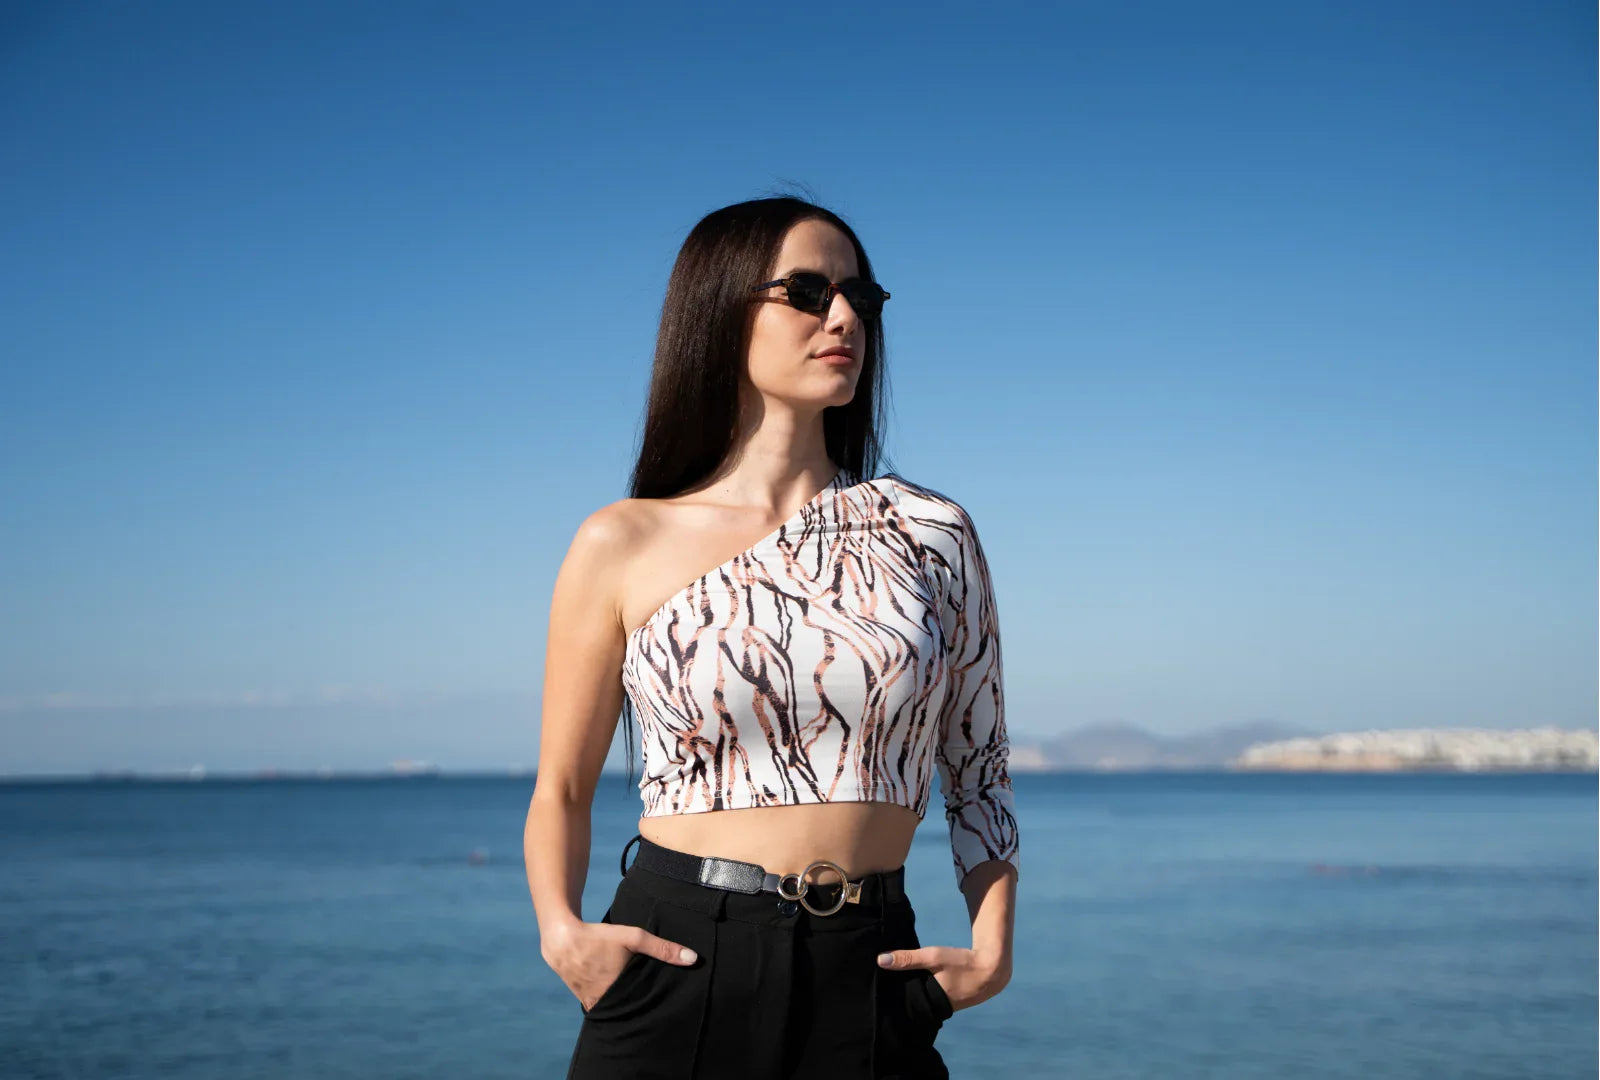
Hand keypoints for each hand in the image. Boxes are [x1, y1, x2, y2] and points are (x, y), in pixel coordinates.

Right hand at [542, 918, 698, 1010]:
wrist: (561, 939)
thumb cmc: (599, 937)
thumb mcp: (633, 938)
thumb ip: (662, 948)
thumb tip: (693, 959)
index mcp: (617, 994)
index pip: (642, 1009)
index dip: (653, 1009)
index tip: (665, 1009)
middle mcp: (603, 1003)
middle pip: (628, 1011)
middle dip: (640, 1010)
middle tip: (656, 1009)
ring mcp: (591, 1002)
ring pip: (614, 1010)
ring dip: (625, 1007)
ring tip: (640, 1006)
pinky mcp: (583, 998)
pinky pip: (601, 1006)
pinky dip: (611, 1003)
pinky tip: (620, 999)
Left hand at [876, 942, 1011, 1011]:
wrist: (992, 969)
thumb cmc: (962, 963)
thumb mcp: (933, 957)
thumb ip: (908, 959)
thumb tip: (880, 960)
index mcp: (931, 1004)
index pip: (904, 1007)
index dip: (892, 1001)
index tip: (878, 995)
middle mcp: (937, 1011)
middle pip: (912, 1006)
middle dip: (900, 999)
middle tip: (882, 990)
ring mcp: (946, 1009)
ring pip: (923, 1003)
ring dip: (912, 996)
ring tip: (894, 988)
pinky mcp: (952, 1002)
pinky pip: (932, 1000)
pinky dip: (925, 993)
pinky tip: (916, 985)